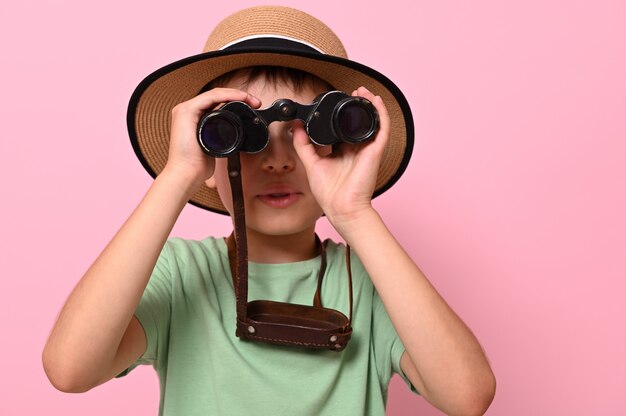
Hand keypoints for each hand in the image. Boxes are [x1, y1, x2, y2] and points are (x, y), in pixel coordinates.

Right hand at [164, 88, 260, 187]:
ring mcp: (185, 110)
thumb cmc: (197, 165)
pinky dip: (227, 95)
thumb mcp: (213, 146)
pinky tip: (240, 97)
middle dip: (239, 96)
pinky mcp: (186, 111)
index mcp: (193, 118)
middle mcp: (188, 111)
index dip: (235, 100)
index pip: (216, 102)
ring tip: (252, 100)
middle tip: (256, 102)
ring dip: (236, 94)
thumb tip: (234, 139)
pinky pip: (210, 97)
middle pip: (217, 96)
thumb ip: (220, 139)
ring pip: (215, 94)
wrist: (186, 173)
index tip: (253, 107)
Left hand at [293, 86, 389, 228]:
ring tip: (363, 91)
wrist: (342, 208)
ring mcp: (367, 149)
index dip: (341, 114)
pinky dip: (381, 113)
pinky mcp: (375, 151)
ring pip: (372, 121)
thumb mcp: (311, 164)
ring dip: (369, 105)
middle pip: (359, 122)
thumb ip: (303, 145)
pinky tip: (376, 101)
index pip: (344, 128)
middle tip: (352, 91)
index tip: (334, 102)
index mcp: (343, 152)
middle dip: (357, 105)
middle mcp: (357, 149)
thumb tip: (296, 126)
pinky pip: (382, 128)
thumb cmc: (330, 193)